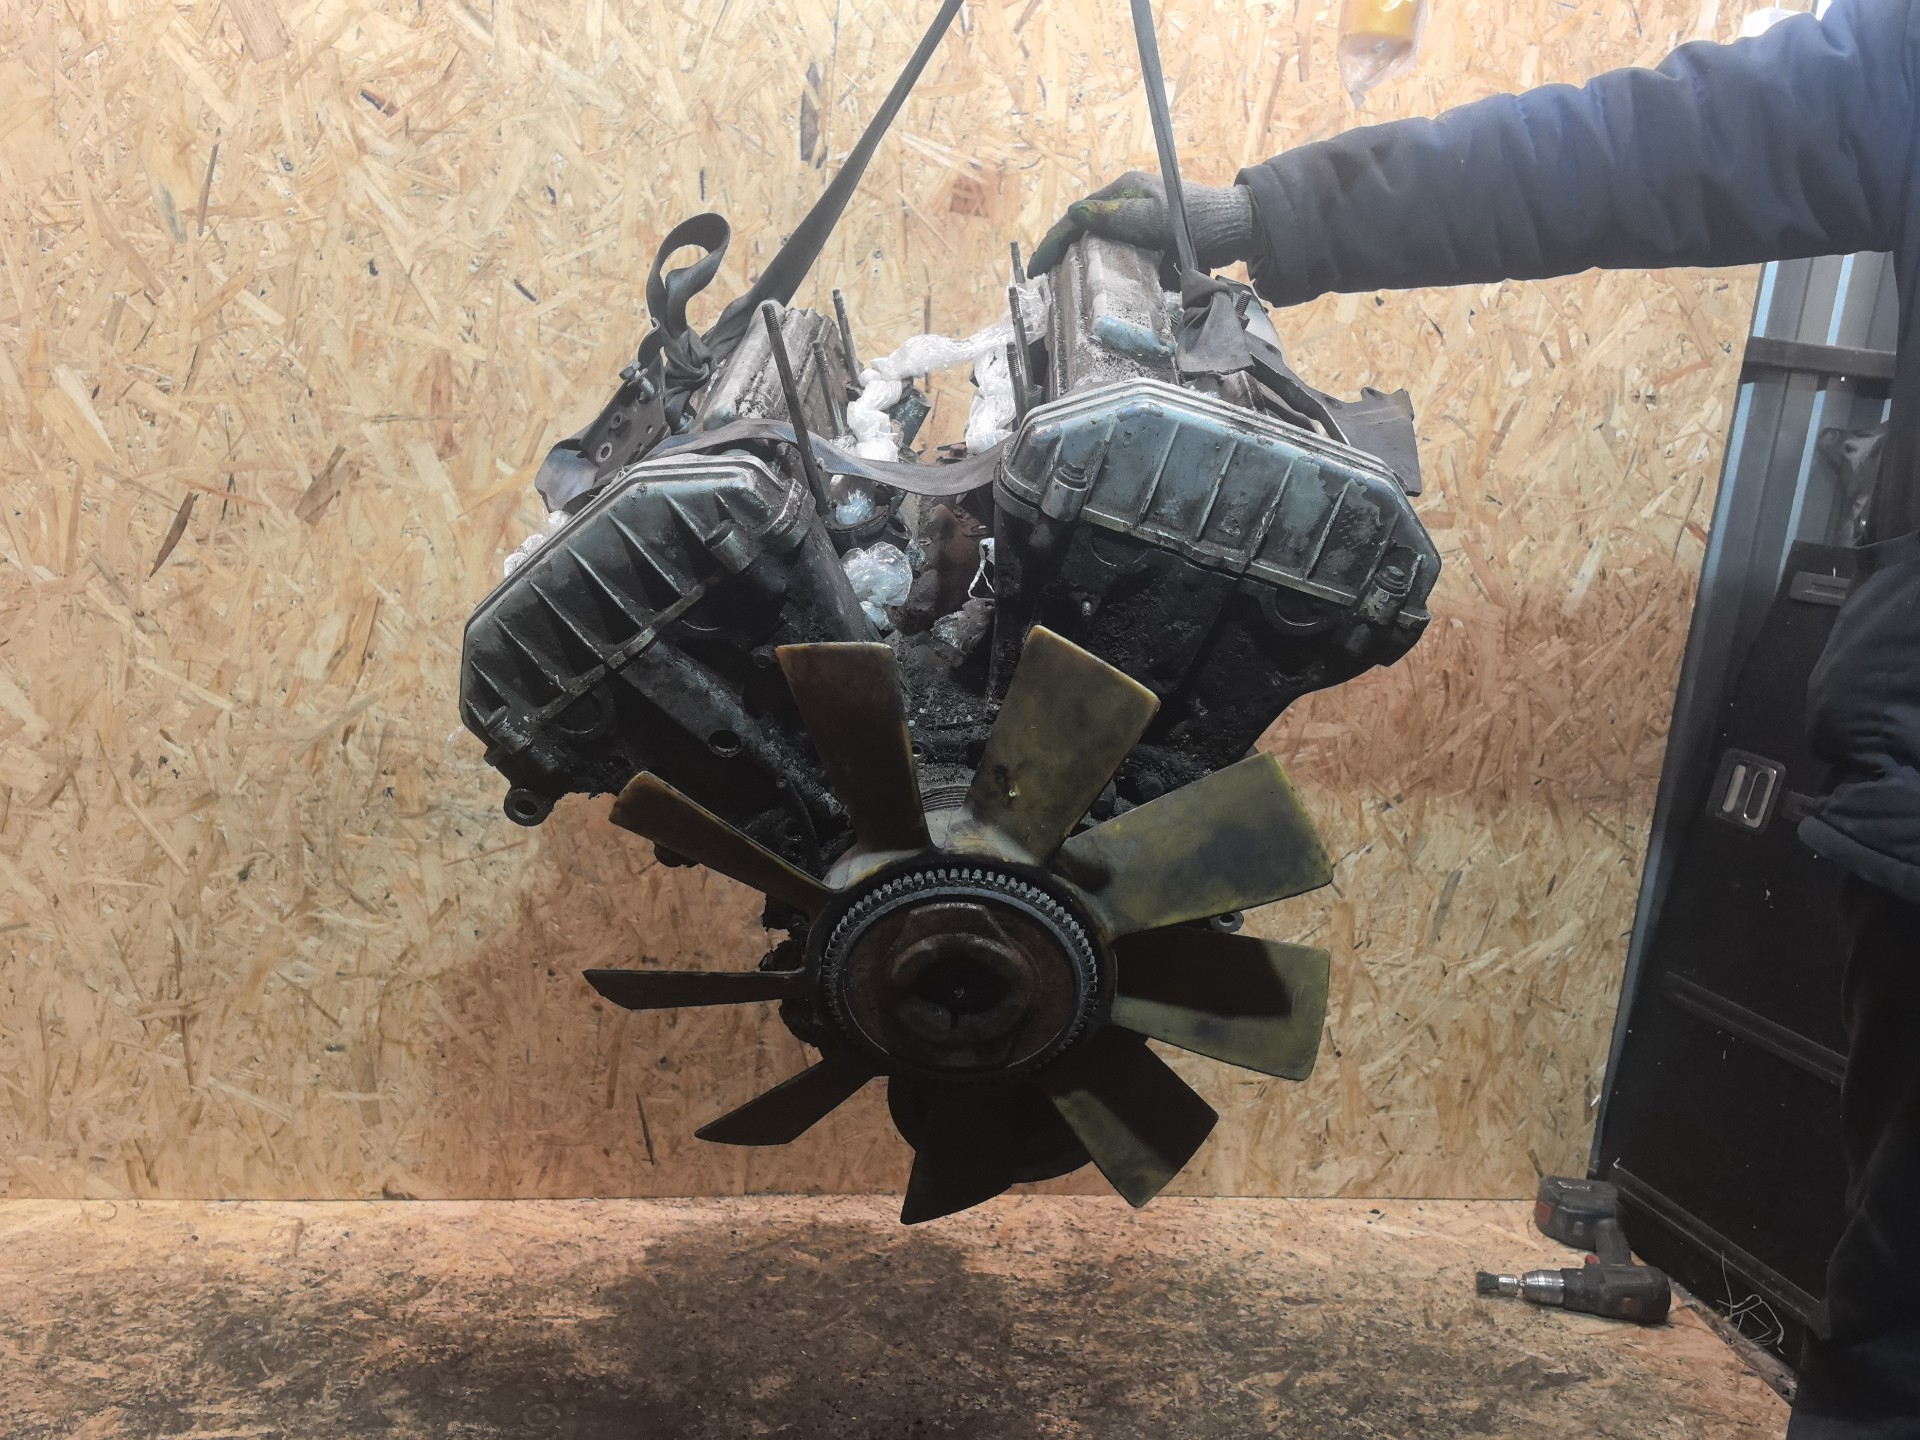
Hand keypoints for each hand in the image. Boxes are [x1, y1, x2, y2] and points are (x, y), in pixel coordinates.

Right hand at [1027, 170, 1256, 276]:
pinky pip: (1123, 258)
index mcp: (1123, 191)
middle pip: (1085, 232)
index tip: (1036, 269)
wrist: (1241, 228)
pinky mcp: (1151, 241)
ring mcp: (1138, 222)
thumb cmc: (1202, 220)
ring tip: (1067, 291)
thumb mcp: (1158, 218)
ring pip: (1102, 247)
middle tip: (1047, 284)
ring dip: (1086, 267)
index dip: (1053, 242)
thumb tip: (1076, 214)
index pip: (1077, 217)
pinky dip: (1112, 273)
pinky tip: (1105, 292)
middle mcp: (1126, 204)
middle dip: (1064, 256)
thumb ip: (1119, 217)